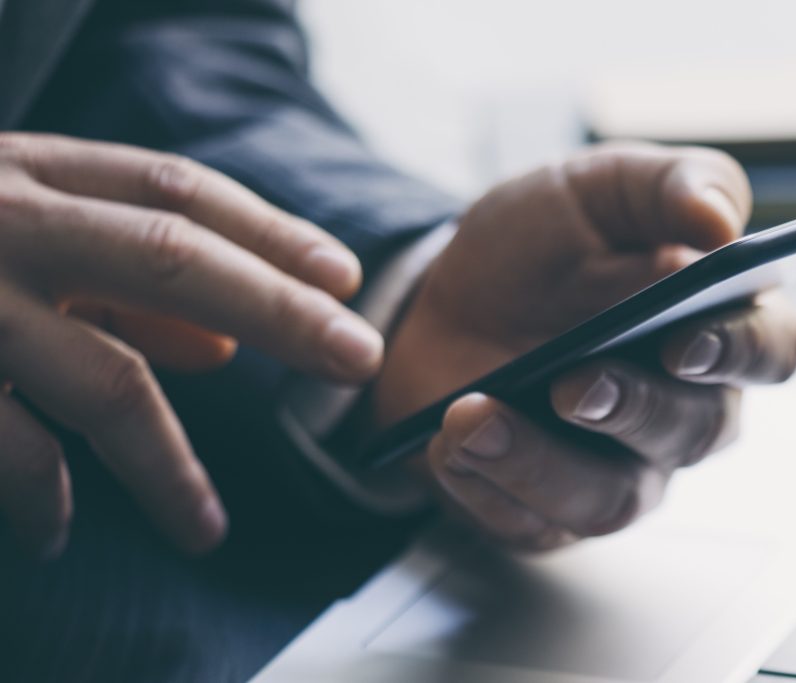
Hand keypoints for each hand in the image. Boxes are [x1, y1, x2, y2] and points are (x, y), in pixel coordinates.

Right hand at [0, 133, 382, 558]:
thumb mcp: (7, 237)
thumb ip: (110, 286)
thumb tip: (218, 343)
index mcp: (23, 174)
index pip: (177, 190)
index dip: (270, 231)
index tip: (343, 278)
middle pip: (171, 255)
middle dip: (278, 308)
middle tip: (356, 358)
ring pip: (100, 378)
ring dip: (169, 463)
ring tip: (208, 529)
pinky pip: (5, 448)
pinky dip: (40, 497)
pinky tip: (57, 534)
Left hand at [374, 144, 795, 550]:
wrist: (446, 301)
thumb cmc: (539, 248)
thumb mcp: (594, 189)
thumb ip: (668, 185)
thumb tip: (721, 218)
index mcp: (713, 323)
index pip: (769, 349)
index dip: (739, 352)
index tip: (684, 339)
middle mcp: (681, 408)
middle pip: (696, 431)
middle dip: (634, 409)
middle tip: (574, 384)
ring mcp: (620, 467)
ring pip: (612, 499)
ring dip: (542, 463)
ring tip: (475, 419)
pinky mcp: (552, 510)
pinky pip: (533, 523)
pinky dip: (485, 484)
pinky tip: (449, 442)